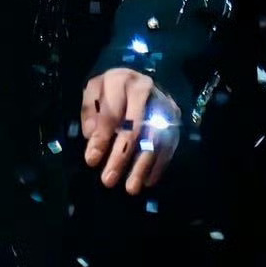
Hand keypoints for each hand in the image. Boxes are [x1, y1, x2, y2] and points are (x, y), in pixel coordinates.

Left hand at [81, 68, 181, 196]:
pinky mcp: (175, 117)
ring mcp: (163, 104)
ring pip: (154, 139)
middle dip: (120, 156)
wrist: (138, 78)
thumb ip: (90, 111)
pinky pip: (169, 144)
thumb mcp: (94, 92)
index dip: (101, 138)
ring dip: (142, 166)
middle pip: (133, 128)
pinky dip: (158, 165)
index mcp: (121, 81)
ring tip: (131, 188)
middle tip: (108, 180)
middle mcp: (145, 90)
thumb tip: (91, 136)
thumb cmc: (111, 90)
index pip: (111, 113)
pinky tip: (147, 180)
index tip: (92, 160)